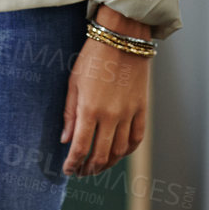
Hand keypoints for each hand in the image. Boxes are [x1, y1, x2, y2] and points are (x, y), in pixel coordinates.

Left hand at [60, 6, 150, 175]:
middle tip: (81, 171)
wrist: (122, 38)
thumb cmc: (93, 57)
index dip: (73, 164)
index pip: (80, 148)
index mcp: (90, 109)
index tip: (67, 170)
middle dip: (89, 168)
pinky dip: (128, 151)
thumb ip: (70, 113)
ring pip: (120, 152)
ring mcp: (129, 113)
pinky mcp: (142, 109)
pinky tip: (119, 153)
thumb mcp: (74, 82)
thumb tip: (66, 140)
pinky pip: (137, 138)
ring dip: (108, 163)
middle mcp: (111, 115)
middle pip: (101, 155)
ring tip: (98, 165)